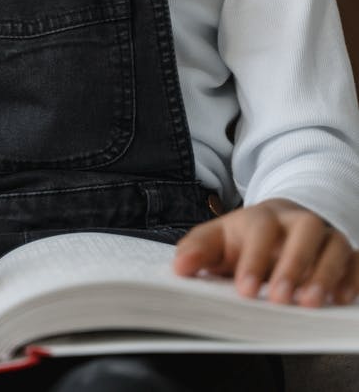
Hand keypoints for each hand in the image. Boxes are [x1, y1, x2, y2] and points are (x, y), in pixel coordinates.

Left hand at [172, 198, 358, 306]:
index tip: (244, 290)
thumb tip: (179, 267)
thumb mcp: (218, 238)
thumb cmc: (246, 237)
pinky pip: (357, 260)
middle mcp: (298, 221)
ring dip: (324, 273)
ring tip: (310, 303)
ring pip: (334, 244)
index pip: (260, 229)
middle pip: (304, 230)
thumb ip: (197, 250)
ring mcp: (326, 236)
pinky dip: (352, 277)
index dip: (253, 258)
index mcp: (263, 216)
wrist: (279, 221)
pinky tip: (341, 299)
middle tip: (279, 299)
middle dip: (293, 264)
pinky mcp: (346, 253)